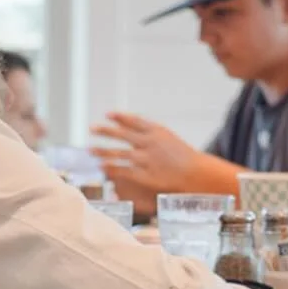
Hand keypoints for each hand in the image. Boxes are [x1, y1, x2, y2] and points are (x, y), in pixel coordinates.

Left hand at [91, 113, 211, 205]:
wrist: (197, 174)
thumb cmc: (184, 157)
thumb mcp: (169, 138)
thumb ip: (152, 134)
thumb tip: (135, 129)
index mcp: (157, 131)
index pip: (134, 120)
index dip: (119, 117)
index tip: (108, 114)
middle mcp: (149, 143)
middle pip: (122, 134)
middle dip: (105, 131)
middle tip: (92, 128)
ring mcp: (146, 159)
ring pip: (119, 153)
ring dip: (103, 151)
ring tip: (90, 150)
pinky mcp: (145, 174)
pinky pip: (123, 170)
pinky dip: (111, 168)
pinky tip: (102, 167)